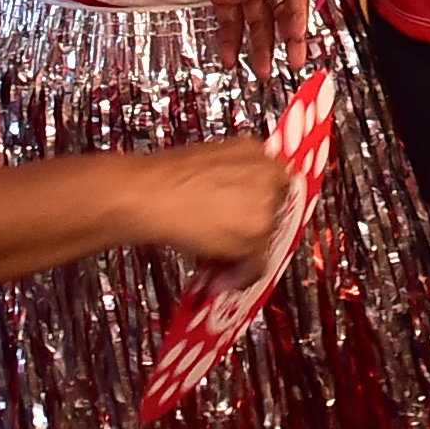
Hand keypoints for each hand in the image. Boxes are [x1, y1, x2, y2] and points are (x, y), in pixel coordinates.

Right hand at [116, 139, 290, 268]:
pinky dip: (241, 276)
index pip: (280, 182)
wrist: (149, 194)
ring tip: (222, 261)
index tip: (255, 216)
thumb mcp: (211, 163)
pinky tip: (222, 276)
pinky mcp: (255, 235)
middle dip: (257, 229)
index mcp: (257, 152)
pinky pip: (257, 266)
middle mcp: (267, 176)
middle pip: (277, 211)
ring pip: (267, 239)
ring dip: (247, 254)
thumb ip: (235, 177)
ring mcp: (264, 206)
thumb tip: (235, 201)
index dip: (264, 204)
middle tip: (235, 242)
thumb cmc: (167, 177)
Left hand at [140, 0, 311, 69]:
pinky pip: (230, 23)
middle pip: (281, 8)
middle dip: (289, 36)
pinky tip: (229, 58)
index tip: (297, 33)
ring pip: (258, 21)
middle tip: (293, 61)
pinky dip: (231, 41)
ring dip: (261, 46)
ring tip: (262, 70)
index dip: (298, 10)